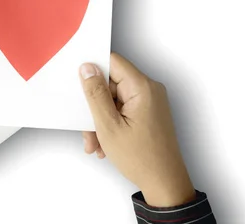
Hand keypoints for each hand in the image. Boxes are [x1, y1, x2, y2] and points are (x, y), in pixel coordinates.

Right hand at [79, 54, 195, 206]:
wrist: (165, 183)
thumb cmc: (142, 159)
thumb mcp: (108, 125)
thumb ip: (95, 94)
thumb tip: (87, 69)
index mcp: (142, 87)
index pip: (113, 62)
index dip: (94, 70)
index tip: (80, 84)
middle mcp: (149, 90)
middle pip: (111, 84)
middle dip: (95, 106)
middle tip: (87, 127)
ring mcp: (150, 102)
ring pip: (114, 100)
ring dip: (101, 119)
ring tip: (97, 142)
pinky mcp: (148, 112)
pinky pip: (122, 110)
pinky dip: (111, 124)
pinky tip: (105, 143)